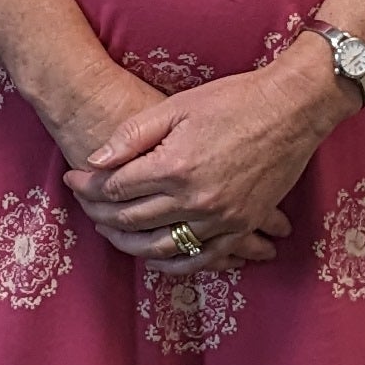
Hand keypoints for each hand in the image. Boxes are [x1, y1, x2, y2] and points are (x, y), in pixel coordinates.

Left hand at [64, 49, 338, 267]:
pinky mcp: (242, 225)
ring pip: (161, 246)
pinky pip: (203, 257)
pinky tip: (157, 258)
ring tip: (111, 233)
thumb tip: (94, 160)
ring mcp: (220, 218)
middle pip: (132, 220)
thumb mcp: (176, 107)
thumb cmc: (233, 100)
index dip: (88, 186)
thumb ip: (132, 136)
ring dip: (130, 245)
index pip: (115, 188)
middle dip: (100, 215)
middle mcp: (195, 199)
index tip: (73, 179)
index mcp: (174, 166)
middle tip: (84, 207)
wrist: (291, 108)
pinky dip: (175, 263)